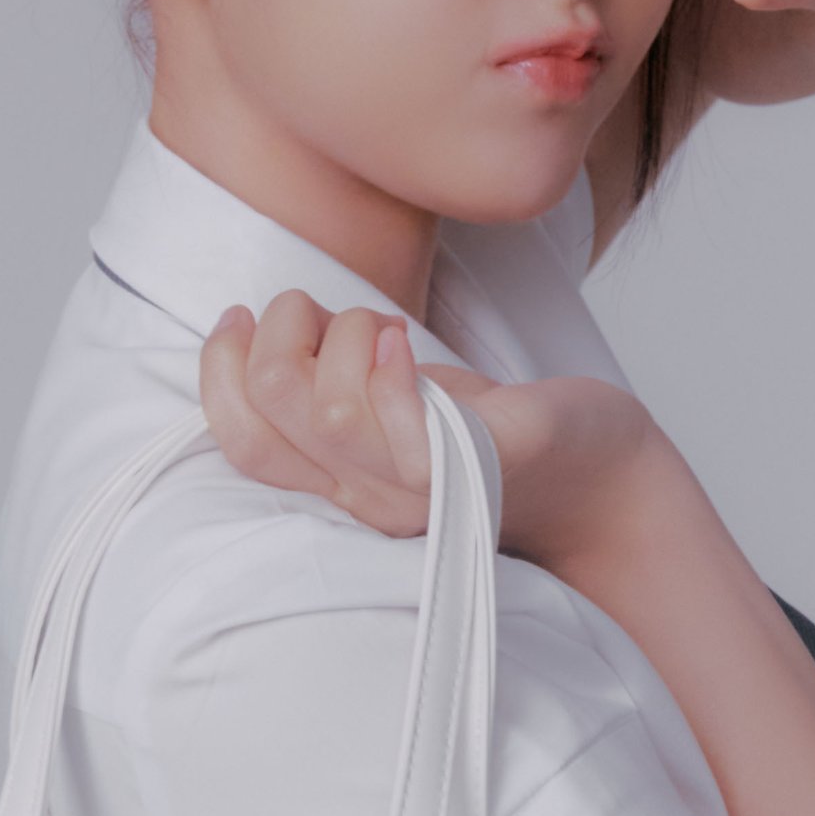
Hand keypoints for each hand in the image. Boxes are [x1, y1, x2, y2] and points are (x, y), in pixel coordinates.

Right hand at [199, 295, 665, 577]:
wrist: (594, 473)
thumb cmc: (486, 428)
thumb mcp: (387, 399)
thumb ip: (324, 381)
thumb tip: (262, 327)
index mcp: (333, 483)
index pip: (238, 441)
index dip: (220, 366)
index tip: (243, 315)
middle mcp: (364, 501)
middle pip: (271, 409)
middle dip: (285, 327)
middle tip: (335, 314)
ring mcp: (417, 495)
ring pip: (326, 411)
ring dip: (348, 333)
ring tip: (388, 329)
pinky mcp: (473, 472)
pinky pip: (399, 431)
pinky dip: (390, 366)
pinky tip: (408, 344)